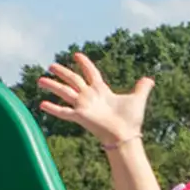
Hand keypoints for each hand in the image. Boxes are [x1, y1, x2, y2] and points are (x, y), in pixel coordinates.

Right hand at [37, 52, 153, 148]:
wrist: (125, 134)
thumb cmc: (130, 119)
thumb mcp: (138, 98)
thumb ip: (142, 87)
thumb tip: (149, 79)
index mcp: (101, 90)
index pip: (91, 73)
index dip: (84, 63)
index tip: (77, 55)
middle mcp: (90, 96)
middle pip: (73, 80)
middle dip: (62, 72)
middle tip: (51, 66)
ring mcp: (83, 106)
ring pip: (65, 91)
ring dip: (52, 85)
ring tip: (40, 80)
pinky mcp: (80, 116)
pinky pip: (64, 112)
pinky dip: (53, 108)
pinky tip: (42, 104)